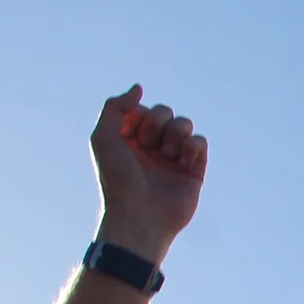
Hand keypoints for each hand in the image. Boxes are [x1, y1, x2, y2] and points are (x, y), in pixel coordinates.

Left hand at [93, 86, 206, 262]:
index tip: (130, 136)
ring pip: (184, 124)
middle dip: (157, 123)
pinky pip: (200, 142)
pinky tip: (182, 163)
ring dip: (175, 134)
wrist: (139, 215)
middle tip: (147, 146)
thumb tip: (139, 87)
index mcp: (131, 138)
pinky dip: (192, 147)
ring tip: (167, 155)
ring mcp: (174, 158)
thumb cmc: (117, 179)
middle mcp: (153, 147)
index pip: (143, 108)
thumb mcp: (103, 137)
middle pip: (165, 112)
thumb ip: (114, 106)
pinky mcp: (194, 171)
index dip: (138, 116)